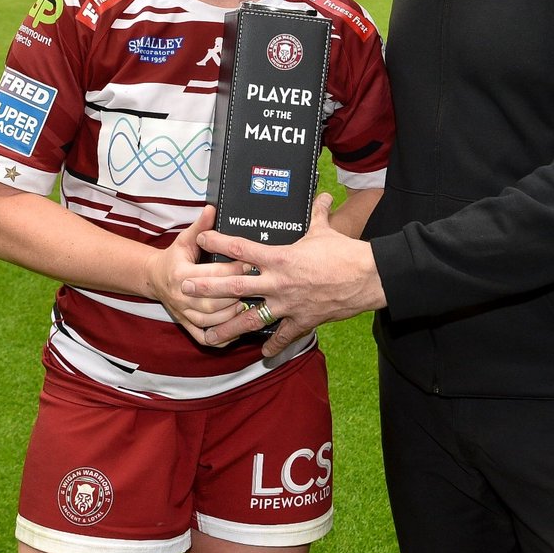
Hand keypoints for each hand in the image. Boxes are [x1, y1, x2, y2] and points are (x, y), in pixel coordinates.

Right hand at [148, 204, 251, 345]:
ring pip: (212, 320)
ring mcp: (183, 313)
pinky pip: (205, 337)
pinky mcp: (186, 325)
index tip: (252, 262)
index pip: (213, 273)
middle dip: (237, 293)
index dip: (234, 268)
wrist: (155, 278)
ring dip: (233, 314)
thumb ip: (200, 226)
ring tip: (252, 305)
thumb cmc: (175, 257)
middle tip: (259, 286)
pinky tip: (237, 329)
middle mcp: (181, 296)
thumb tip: (212, 208)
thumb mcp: (185, 239)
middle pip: (214, 300)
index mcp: (181, 273)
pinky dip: (221, 336)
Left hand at [184, 194, 386, 356]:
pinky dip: (273, 346)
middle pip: (235, 286)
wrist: (368, 277)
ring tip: (208, 336)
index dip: (219, 242)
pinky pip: (284, 336)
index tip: (201, 239)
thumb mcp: (325, 230)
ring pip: (251, 318)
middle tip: (185, 288)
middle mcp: (278, 283)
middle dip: (207, 288)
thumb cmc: (344, 252)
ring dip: (228, 327)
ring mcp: (289, 305)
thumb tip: (322, 197)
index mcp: (281, 258)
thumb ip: (318, 215)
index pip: (242, 249)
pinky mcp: (303, 320)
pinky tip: (262, 354)